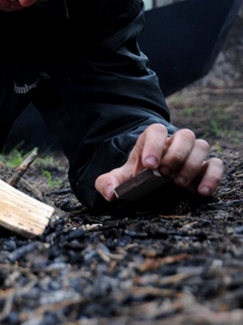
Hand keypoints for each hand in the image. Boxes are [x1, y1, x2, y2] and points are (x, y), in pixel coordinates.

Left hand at [95, 123, 223, 201]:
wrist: (152, 183)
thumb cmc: (137, 177)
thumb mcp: (120, 179)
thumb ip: (107, 183)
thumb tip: (109, 193)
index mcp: (152, 140)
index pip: (156, 131)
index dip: (154, 145)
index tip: (149, 165)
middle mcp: (175, 143)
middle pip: (184, 135)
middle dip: (175, 154)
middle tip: (165, 174)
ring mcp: (192, 154)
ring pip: (201, 146)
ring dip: (192, 164)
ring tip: (178, 184)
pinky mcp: (206, 168)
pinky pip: (217, 165)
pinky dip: (212, 176)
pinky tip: (201, 192)